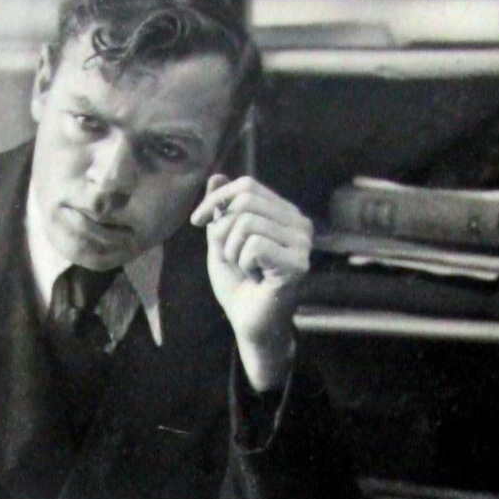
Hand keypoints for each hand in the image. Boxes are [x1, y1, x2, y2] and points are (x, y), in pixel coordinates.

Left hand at [191, 173, 311, 391]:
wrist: (248, 323)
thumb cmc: (238, 284)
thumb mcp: (222, 240)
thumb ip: (221, 210)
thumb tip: (216, 175)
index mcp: (284, 213)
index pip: (248, 185)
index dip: (217, 199)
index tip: (196, 221)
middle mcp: (299, 224)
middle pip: (246, 201)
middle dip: (222, 230)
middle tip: (228, 256)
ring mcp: (303, 244)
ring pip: (247, 224)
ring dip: (232, 252)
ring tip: (244, 269)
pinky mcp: (298, 264)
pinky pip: (254, 246)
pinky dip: (243, 264)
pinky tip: (255, 278)